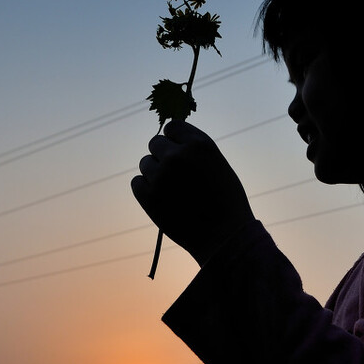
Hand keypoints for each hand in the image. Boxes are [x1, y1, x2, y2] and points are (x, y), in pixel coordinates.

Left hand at [131, 121, 254, 265]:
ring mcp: (161, 176)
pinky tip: (162, 199)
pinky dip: (146, 190)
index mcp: (199, 144)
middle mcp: (178, 156)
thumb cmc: (227, 202)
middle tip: (175, 175)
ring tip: (173, 191)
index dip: (174, 139)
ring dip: (155, 173)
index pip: (172, 127)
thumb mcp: (218, 165)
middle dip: (163, 156)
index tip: (178, 151)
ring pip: (145, 163)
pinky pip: (137, 183)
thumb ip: (195, 151)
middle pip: (155, 143)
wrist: (225, 237)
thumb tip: (171, 141)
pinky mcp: (149, 197)